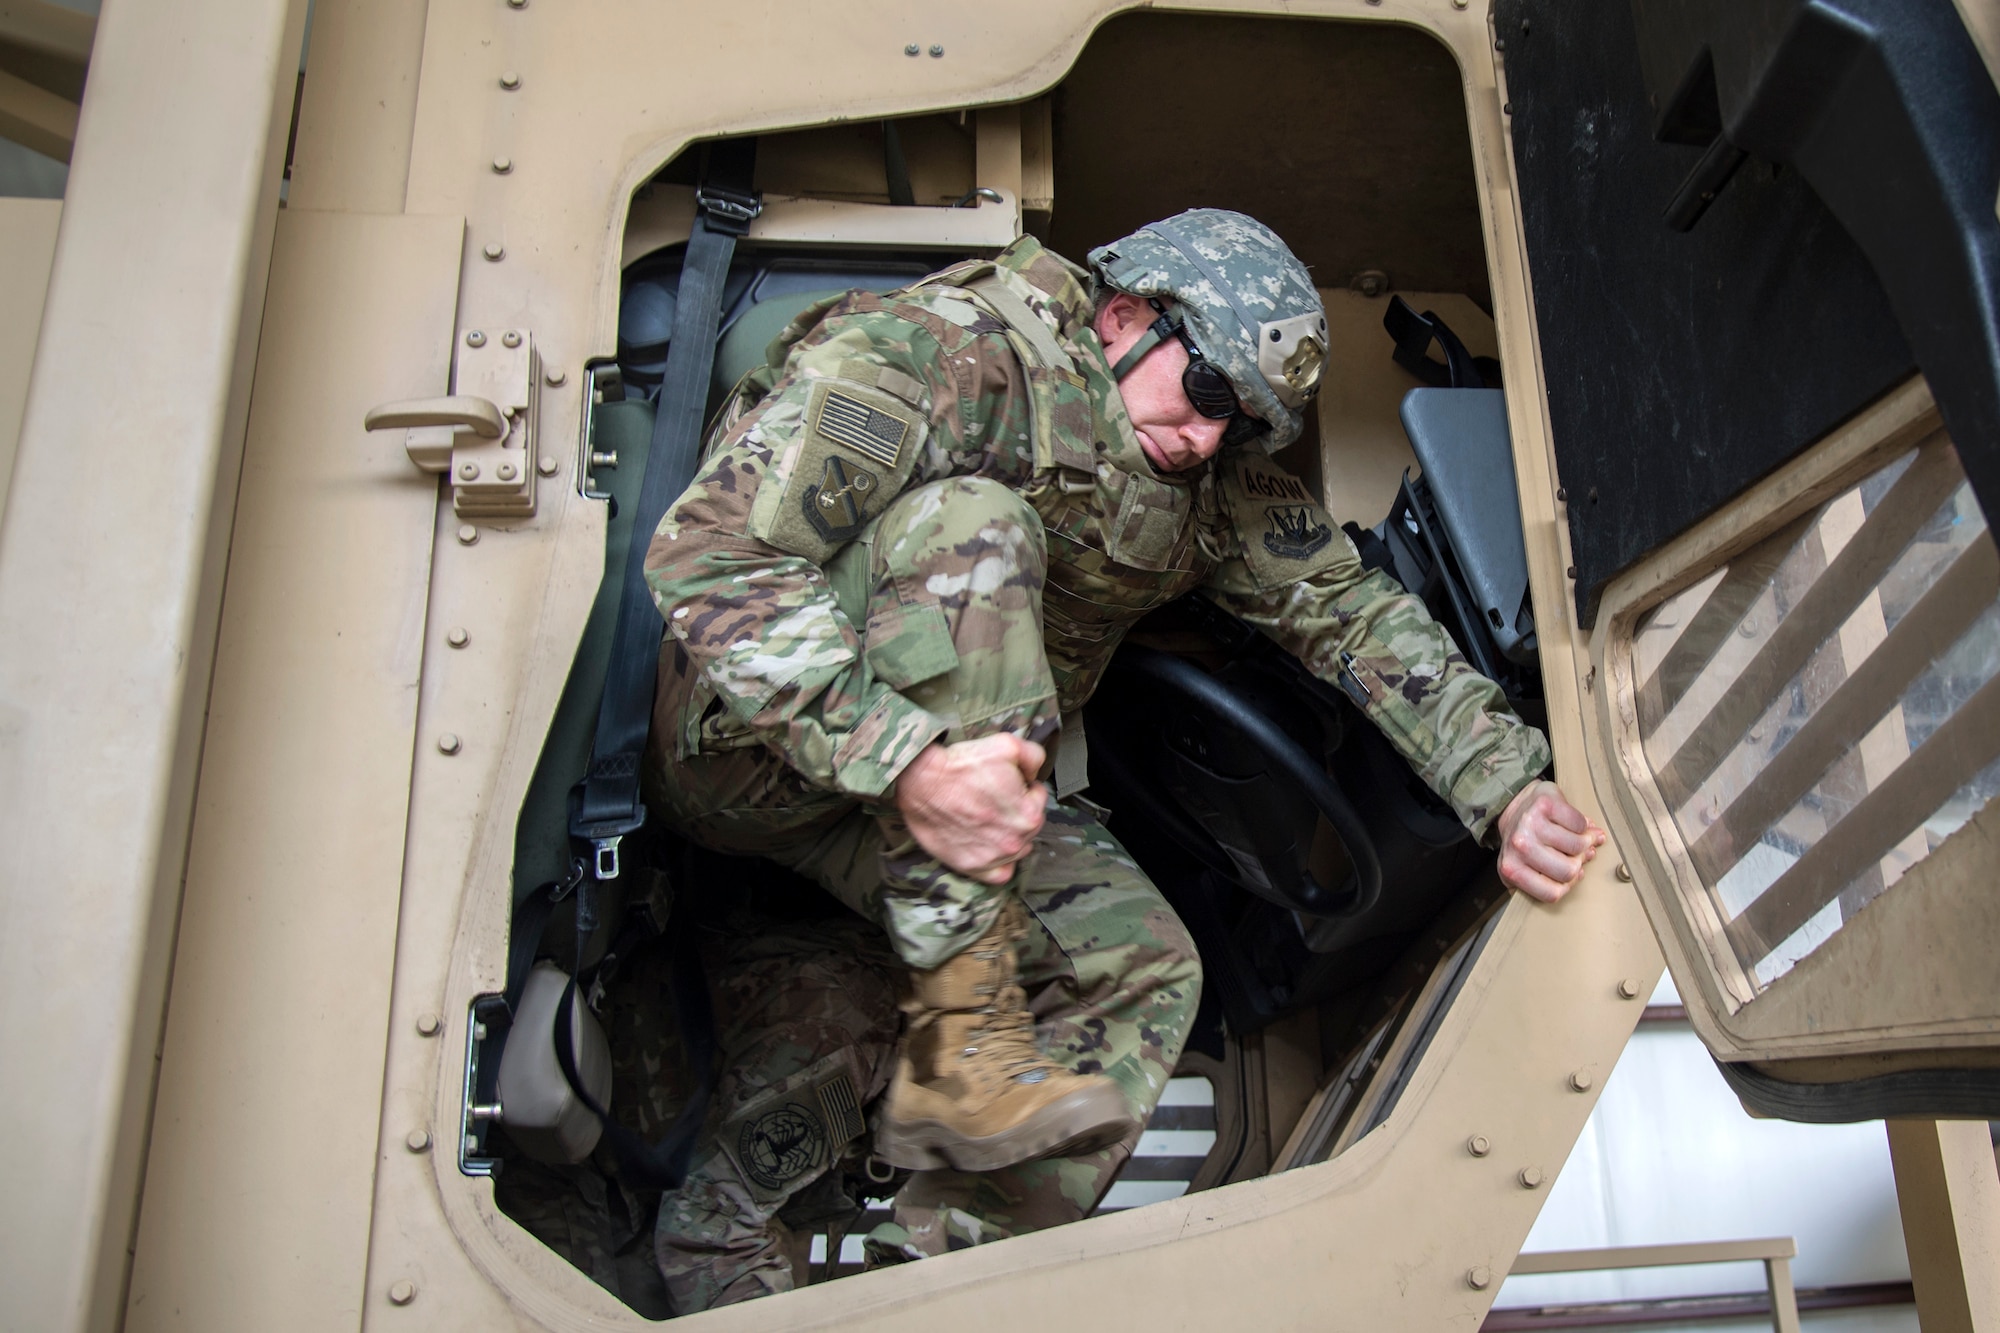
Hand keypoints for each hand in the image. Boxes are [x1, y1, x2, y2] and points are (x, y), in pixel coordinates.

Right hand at [893, 734, 1047, 884]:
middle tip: (994, 797)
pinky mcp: (972, 867)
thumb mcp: (1007, 745)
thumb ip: (1034, 757)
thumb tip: (1034, 773)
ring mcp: (993, 858)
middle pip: (1028, 825)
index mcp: (1029, 815)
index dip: (1023, 785)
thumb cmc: (960, 766)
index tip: (1006, 781)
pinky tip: (990, 845)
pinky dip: (999, 863)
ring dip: (1009, 834)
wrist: (922, 782)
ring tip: (987, 817)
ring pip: (1016, 848)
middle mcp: (1014, 842)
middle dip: (1017, 809)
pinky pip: (999, 873)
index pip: (1038, 798)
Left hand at [1495, 780, 1605, 903]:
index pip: (1553, 893)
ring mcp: (1530, 824)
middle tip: (1577, 853)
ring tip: (1578, 837)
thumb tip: (1582, 873)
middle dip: (1579, 862)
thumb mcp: (1526, 867)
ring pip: (1577, 847)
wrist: (1514, 803)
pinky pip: (1579, 824)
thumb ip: (1550, 879)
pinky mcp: (1545, 805)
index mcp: (1512, 869)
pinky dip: (1583, 825)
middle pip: (1568, 871)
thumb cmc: (1525, 839)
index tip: (1573, 873)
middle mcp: (1519, 847)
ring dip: (1584, 842)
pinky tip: (1573, 824)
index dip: (1570, 885)